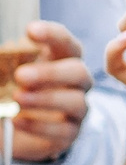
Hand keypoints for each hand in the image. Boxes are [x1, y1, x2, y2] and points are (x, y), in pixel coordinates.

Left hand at [7, 21, 91, 160]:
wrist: (7, 129)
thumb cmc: (7, 92)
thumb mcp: (3, 74)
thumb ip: (5, 61)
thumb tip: (7, 49)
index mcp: (60, 61)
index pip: (66, 43)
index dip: (53, 35)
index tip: (30, 30)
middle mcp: (74, 83)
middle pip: (78, 72)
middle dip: (51, 73)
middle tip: (20, 75)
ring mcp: (75, 109)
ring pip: (75, 101)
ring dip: (46, 99)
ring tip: (18, 99)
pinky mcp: (69, 134)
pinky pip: (63, 130)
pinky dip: (38, 126)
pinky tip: (16, 121)